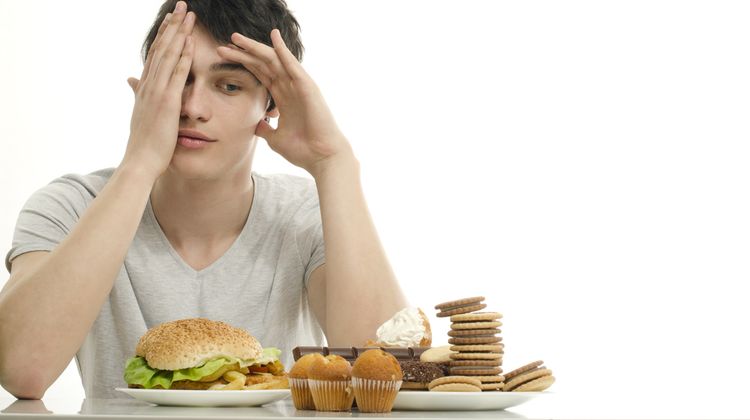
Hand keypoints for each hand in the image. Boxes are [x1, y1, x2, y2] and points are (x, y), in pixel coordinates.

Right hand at [121, 1, 194, 179]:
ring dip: (179, 33)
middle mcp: (149, 85)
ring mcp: (156, 92)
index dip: (164, 36)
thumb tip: (131, 81)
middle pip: (162, 48)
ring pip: (168, 55)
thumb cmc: (145, 145)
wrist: (140, 163)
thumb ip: (139, 96)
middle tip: (181, 6)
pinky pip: (176, 74)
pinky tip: (190, 41)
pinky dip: (182, 56)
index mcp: (145, 88)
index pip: (156, 55)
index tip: (171, 20)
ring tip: (188, 14)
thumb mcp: (142, 115)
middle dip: (172, 26)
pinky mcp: (166, 101)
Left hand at [217, 30, 353, 177]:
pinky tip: (273, 36)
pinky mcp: (307, 87)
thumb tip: (256, 124)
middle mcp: (290, 88)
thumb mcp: (275, 138)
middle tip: (226, 42)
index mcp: (283, 98)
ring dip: (255, 48)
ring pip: (274, 60)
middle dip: (244, 52)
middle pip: (264, 63)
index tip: (225, 56)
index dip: (244, 63)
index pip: (260, 74)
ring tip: (236, 37)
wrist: (322, 158)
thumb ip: (265, 129)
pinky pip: (292, 65)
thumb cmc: (303, 150)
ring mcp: (299, 86)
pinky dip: (283, 50)